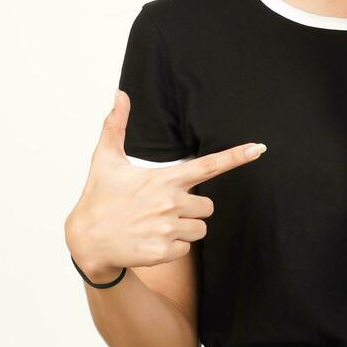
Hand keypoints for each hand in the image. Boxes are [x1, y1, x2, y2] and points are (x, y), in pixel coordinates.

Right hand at [64, 90, 265, 280]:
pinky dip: (173, 247)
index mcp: (164, 179)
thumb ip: (116, 126)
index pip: (209, 165)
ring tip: (154, 225)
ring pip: (200, 228)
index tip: (259, 148)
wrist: (87, 242)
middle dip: (191, 208)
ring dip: (184, 228)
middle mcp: (171, 202)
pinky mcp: (165, 251)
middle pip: (208, 205)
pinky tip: (150, 241)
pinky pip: (186, 249)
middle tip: (161, 209)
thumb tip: (120, 94)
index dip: (237, 156)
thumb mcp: (105, 160)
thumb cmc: (99, 198)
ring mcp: (169, 228)